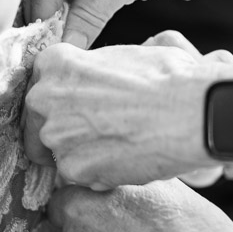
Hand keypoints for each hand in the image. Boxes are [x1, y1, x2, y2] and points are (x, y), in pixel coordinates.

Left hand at [24, 31, 231, 188]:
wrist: (192, 112)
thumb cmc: (168, 77)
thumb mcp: (123, 55)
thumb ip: (94, 69)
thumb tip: (95, 78)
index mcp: (55, 63)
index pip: (41, 85)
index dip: (59, 100)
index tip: (72, 109)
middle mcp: (44, 98)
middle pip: (40, 121)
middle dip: (63, 130)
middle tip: (95, 133)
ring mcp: (56, 137)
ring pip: (59, 152)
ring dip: (81, 154)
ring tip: (118, 147)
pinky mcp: (73, 170)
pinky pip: (78, 177)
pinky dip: (97, 174)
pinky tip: (125, 162)